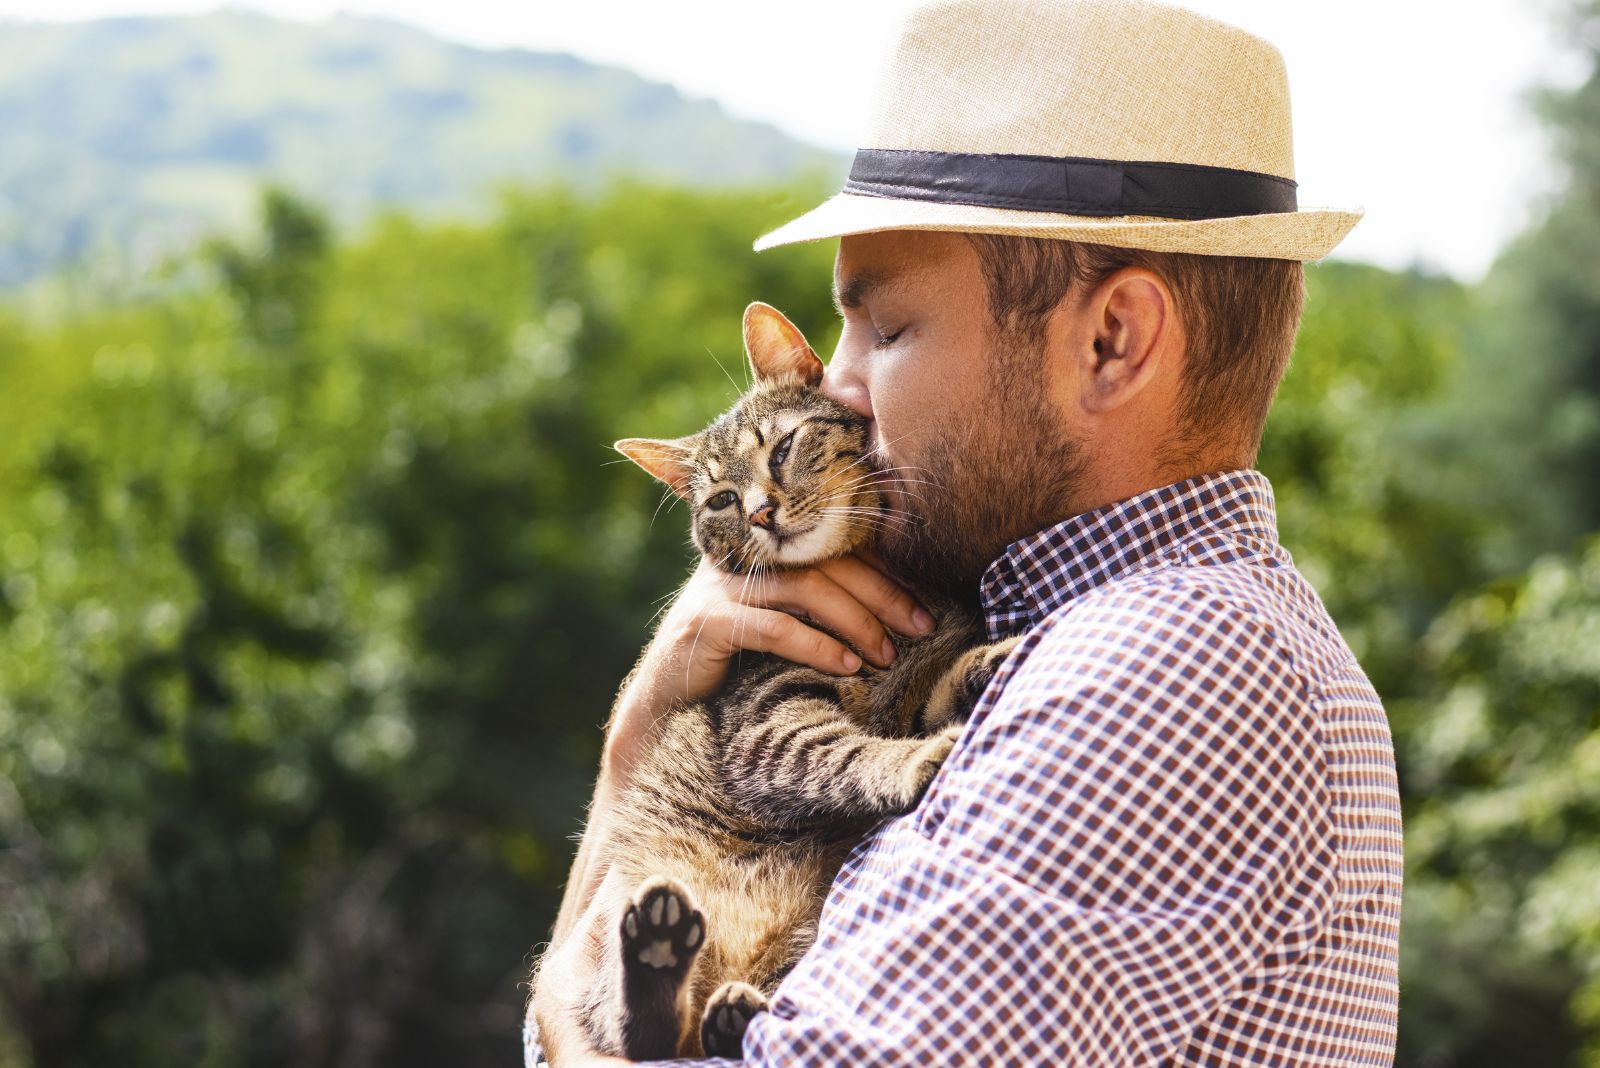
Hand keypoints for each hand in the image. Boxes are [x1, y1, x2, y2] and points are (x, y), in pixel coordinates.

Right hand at [601, 552, 932, 780]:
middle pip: (823, 560)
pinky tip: (845, 667)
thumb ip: (821, 604)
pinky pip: (773, 627)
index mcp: (763, 547)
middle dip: (880, 595)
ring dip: (854, 621)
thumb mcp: (783, 625)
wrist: (666, 708)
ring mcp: (719, 586)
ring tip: (886, 654)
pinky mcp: (705, 622)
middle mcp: (739, 555)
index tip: (924, 606)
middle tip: (919, 629)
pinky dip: (816, 646)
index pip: (833, 544)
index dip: (883, 570)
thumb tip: (899, 613)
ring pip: (803, 588)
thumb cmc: (736, 668)